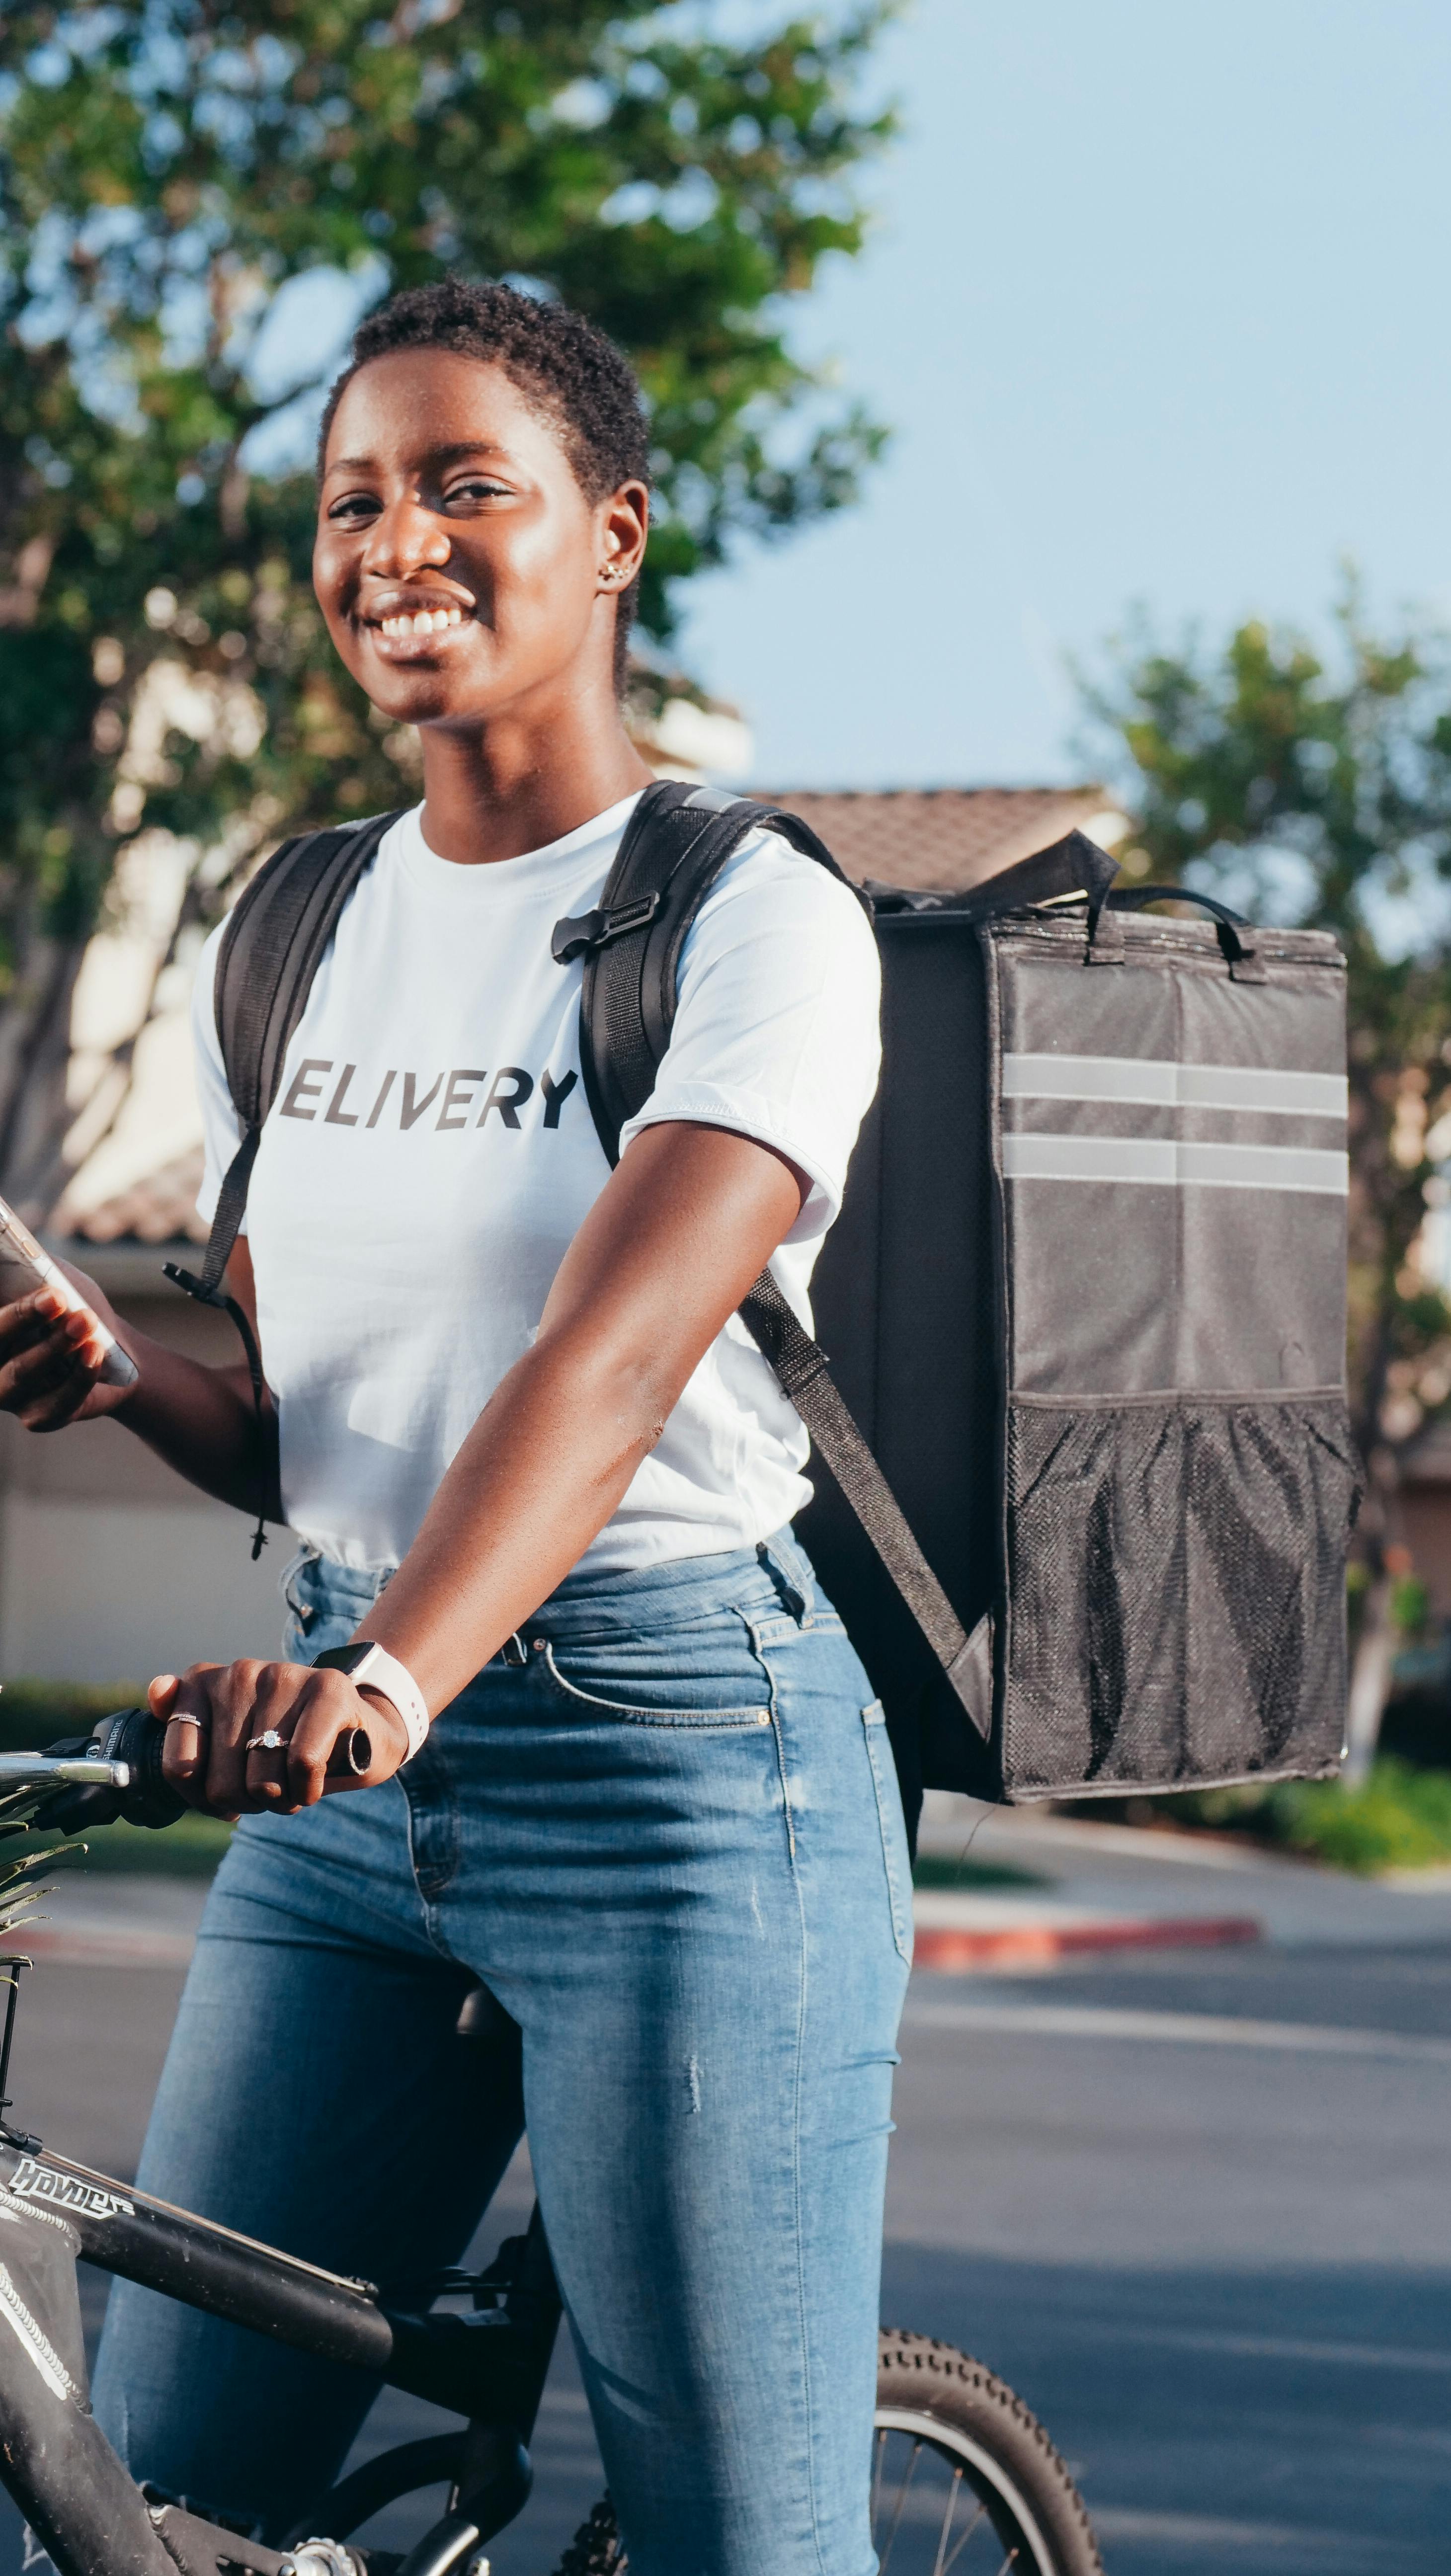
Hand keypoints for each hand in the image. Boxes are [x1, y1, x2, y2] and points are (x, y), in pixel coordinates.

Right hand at [0, 1267, 133, 1431]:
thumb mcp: (52, 1276)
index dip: (8, 1308)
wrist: (118, 1352)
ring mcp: (9, 1395)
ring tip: (85, 1321)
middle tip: (56, 1297)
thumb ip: (28, 1262)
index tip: (43, 1290)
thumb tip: (5, 1237)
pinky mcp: (40, 1417)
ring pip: (22, 1373)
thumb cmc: (73, 1305)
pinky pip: (56, 1403)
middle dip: (23, 1316)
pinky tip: (94, 1352)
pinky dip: (78, 1377)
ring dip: (55, 1345)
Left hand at [150, 1661, 412, 1818]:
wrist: (362, 1730)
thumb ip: (185, 1728)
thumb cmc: (285, 1744)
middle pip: (221, 1785)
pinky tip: (313, 1782)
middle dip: (247, 1803)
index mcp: (205, 1682)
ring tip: (292, 1783)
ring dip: (280, 1799)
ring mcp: (284, 1675)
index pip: (180, 1768)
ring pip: (261, 1780)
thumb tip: (158, 1689)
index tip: (226, 1793)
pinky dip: (307, 1789)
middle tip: (269, 1789)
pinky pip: (302, 1763)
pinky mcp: (329, 1688)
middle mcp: (241, 1671)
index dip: (204, 1799)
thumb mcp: (228, 1743)